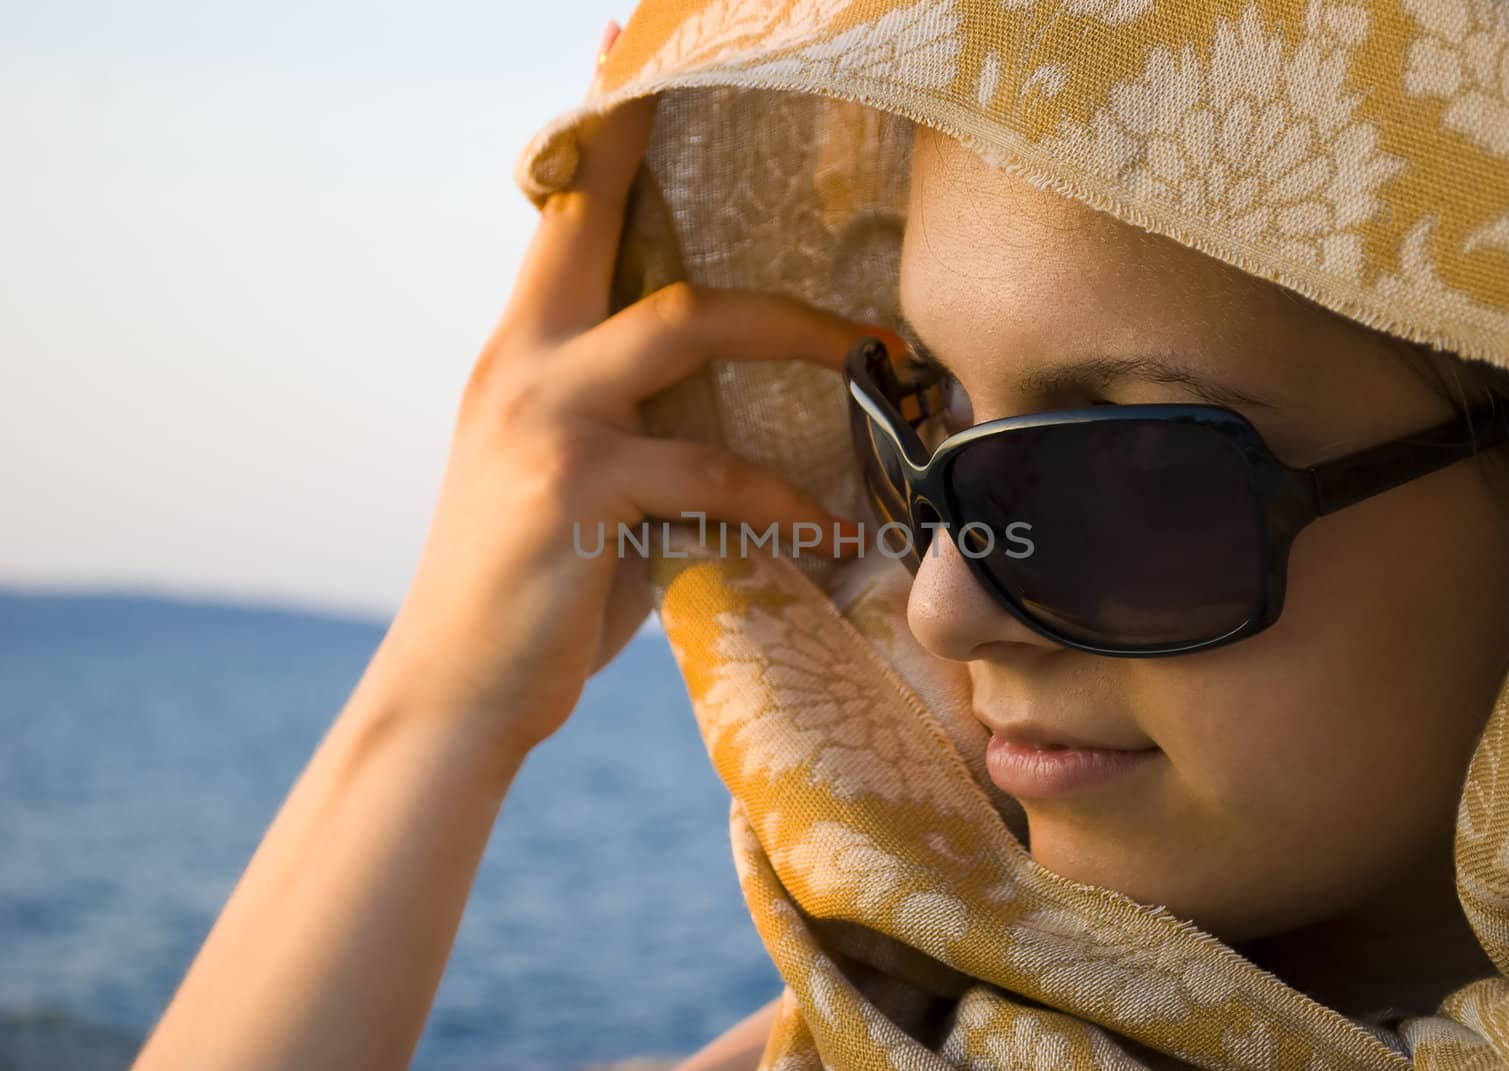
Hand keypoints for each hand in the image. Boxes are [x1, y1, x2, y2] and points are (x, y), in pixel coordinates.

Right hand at [363, 52, 894, 760]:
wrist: (456, 691)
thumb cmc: (531, 591)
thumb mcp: (573, 482)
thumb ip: (629, 424)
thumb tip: (727, 408)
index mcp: (519, 357)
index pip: (562, 223)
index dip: (604, 144)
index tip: (632, 63)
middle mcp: (520, 366)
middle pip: (602, 225)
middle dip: (670, 164)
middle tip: (759, 113)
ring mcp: (543, 418)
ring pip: (684, 325)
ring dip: (795, 331)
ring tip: (875, 355)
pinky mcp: (576, 485)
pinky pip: (714, 469)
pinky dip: (787, 500)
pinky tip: (837, 535)